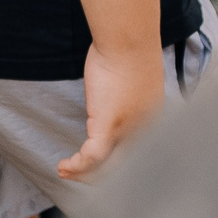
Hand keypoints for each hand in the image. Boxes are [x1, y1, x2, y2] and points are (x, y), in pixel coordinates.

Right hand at [57, 41, 162, 180]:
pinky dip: (76, 165)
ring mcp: (127, 130)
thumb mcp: (138, 82)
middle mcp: (144, 132)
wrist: (129, 40)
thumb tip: (120, 100)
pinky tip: (64, 165)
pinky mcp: (107, 124)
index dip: (118, 168)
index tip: (98, 167)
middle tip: (78, 176)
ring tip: (66, 172)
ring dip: (83, 173)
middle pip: (124, 167)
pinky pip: (92, 156)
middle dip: (98, 176)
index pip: (138, 156)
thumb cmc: (132, 53)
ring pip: (106, 166)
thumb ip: (132, 99)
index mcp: (154, 123)